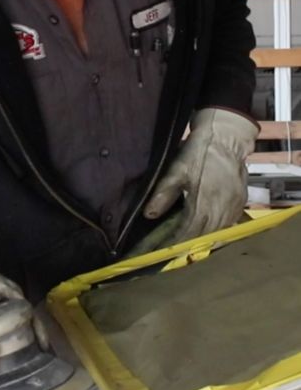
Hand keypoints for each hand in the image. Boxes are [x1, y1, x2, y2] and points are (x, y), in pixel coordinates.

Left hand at [143, 108, 258, 242]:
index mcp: (204, 202)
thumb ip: (164, 194)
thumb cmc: (198, 153)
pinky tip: (207, 232)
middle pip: (204, 236)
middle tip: (173, 251)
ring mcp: (234, 207)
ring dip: (203, 240)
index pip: (189, 231)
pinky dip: (217, 231)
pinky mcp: (241, 203)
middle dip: (188, 245)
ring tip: (188, 245)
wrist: (225, 138)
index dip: (176, 243)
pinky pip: (229, 224)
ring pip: (219, 232)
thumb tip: (149, 215)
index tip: (162, 250)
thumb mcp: (177, 170)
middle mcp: (221, 209)